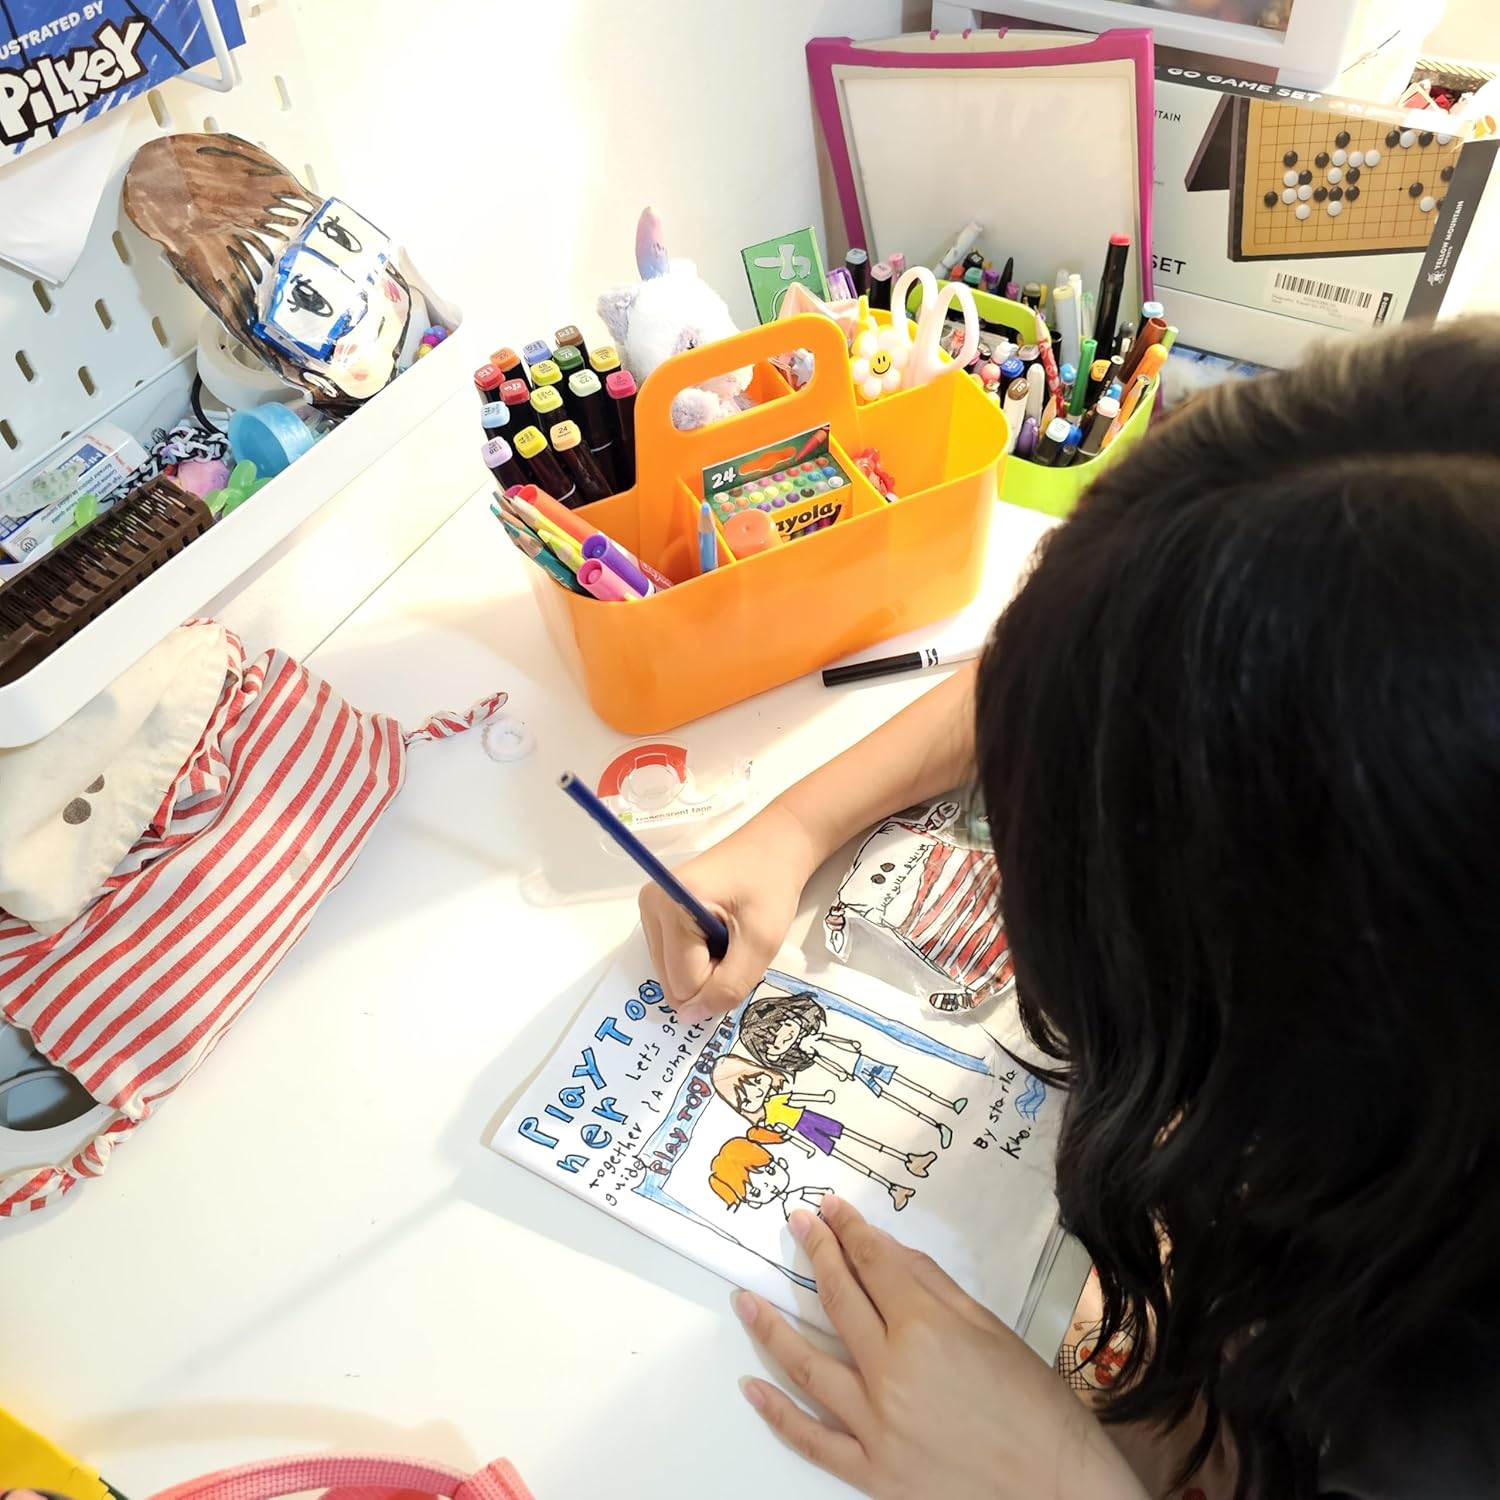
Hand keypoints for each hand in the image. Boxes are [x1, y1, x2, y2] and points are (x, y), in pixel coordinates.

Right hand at [640, 803, 817, 1023]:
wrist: (773, 847)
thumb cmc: (771, 886)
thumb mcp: (762, 941)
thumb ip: (729, 985)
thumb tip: (689, 1019)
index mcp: (672, 906)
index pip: (685, 983)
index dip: (721, 981)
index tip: (743, 949)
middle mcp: (650, 906)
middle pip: (673, 982)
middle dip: (710, 975)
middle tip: (736, 943)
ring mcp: (649, 909)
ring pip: (672, 975)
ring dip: (705, 968)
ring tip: (728, 935)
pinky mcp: (656, 912)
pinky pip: (672, 960)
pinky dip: (698, 958)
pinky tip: (717, 933)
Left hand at [734, 1197, 1148, 1499]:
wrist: (1058, 1490)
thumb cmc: (1035, 1408)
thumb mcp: (990, 1329)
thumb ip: (932, 1286)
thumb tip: (887, 1252)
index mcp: (926, 1329)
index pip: (872, 1263)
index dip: (848, 1230)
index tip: (830, 1210)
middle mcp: (892, 1373)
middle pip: (837, 1299)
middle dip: (815, 1254)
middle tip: (797, 1227)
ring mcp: (876, 1425)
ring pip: (806, 1365)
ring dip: (770, 1326)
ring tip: (746, 1299)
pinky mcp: (872, 1472)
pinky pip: (811, 1439)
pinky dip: (777, 1412)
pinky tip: (752, 1386)